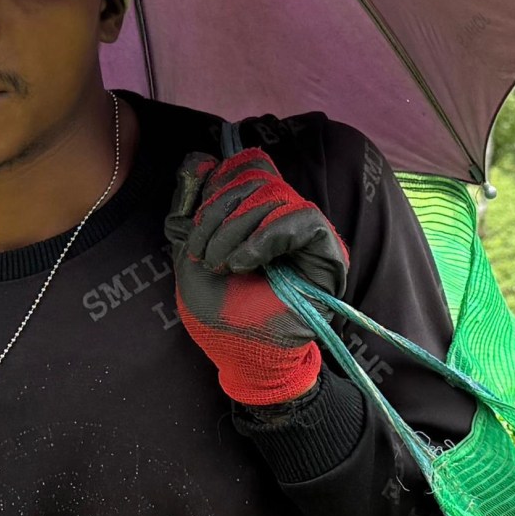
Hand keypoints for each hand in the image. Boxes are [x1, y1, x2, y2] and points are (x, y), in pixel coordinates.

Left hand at [165, 149, 348, 405]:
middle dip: (217, 213)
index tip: (194, 216)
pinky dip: (265, 238)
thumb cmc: (218, 311)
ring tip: (221, 265)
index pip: (245, 167)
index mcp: (251, 214)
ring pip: (273, 196)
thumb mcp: (190, 253)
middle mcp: (280, 217)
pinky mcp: (324, 251)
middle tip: (202, 253)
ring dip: (235, 230)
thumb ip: (191, 209)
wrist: (239, 354)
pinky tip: (244, 264)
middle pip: (254, 178)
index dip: (217, 180)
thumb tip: (198, 161)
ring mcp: (303, 232)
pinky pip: (302, 219)